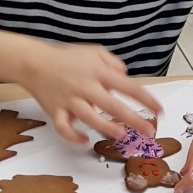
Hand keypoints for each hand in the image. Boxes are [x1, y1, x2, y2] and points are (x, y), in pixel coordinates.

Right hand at [16, 42, 162, 143]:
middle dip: (133, 119)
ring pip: (89, 118)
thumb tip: (125, 76)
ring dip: (105, 127)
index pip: (128, 86)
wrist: (34, 62)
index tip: (159, 109)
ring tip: (121, 135)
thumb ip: (114, 63)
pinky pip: (63, 128)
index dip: (145, 99)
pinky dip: (73, 136)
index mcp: (98, 73)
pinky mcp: (55, 111)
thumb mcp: (95, 52)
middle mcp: (85, 87)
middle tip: (149, 131)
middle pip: (112, 105)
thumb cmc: (66, 58)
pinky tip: (84, 140)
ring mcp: (70, 100)